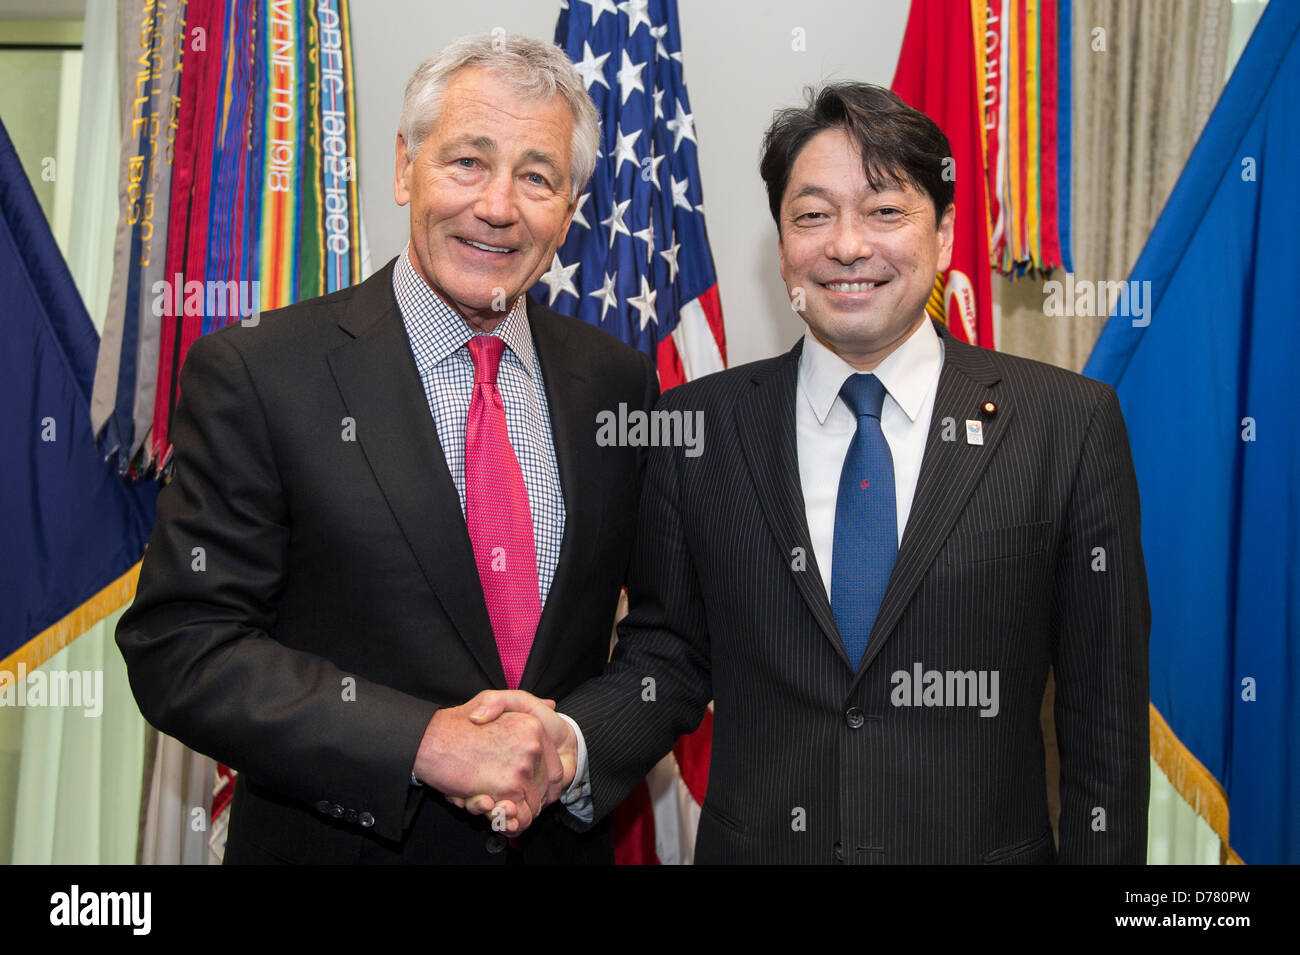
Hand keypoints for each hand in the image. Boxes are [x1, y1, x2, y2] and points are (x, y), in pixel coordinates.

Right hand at [413, 690, 563, 832]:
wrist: (429, 740)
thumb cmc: (458, 722)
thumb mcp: (492, 699)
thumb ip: (523, 702)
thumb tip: (551, 706)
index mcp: (533, 727)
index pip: (554, 768)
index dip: (541, 785)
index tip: (526, 790)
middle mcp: (533, 746)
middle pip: (545, 790)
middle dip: (528, 801)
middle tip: (506, 801)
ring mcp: (521, 768)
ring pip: (532, 806)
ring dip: (516, 814)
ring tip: (495, 806)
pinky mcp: (506, 788)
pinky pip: (518, 817)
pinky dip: (508, 823)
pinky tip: (490, 809)